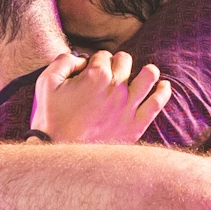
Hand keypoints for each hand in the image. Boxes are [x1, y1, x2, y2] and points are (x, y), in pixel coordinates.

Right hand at [31, 51, 169, 144]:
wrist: (60, 153)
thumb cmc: (51, 119)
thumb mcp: (47, 82)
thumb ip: (63, 61)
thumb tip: (80, 59)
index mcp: (96, 75)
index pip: (103, 55)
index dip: (96, 61)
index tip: (91, 71)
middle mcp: (117, 88)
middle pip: (125, 61)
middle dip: (117, 63)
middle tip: (110, 75)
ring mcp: (129, 106)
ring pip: (149, 75)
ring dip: (146, 70)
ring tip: (145, 73)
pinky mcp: (136, 125)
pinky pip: (158, 102)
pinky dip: (163, 91)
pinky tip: (163, 86)